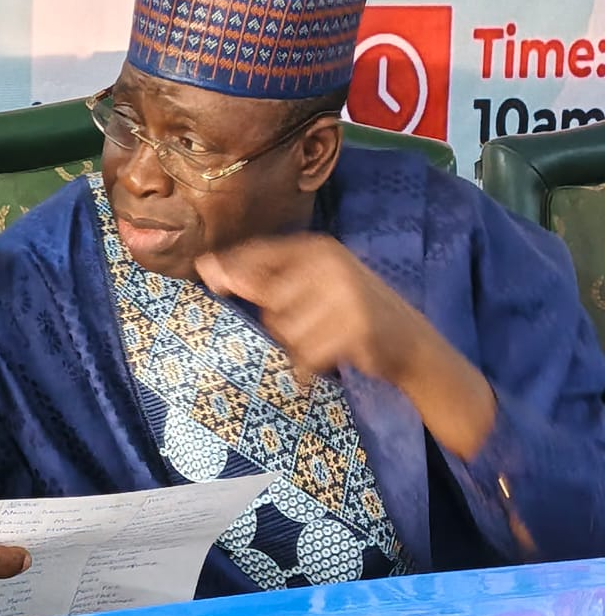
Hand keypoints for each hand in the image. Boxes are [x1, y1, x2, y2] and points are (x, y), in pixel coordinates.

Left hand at [194, 233, 427, 383]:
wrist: (411, 343)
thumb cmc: (349, 313)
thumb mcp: (310, 286)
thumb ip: (262, 278)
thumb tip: (207, 268)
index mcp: (319, 249)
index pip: (260, 253)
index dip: (229, 266)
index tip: (204, 272)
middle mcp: (331, 266)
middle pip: (269, 302)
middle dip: (281, 323)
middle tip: (315, 325)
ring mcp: (345, 295)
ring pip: (285, 332)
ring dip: (298, 347)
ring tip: (328, 339)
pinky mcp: (355, 328)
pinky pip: (307, 355)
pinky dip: (311, 366)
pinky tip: (334, 358)